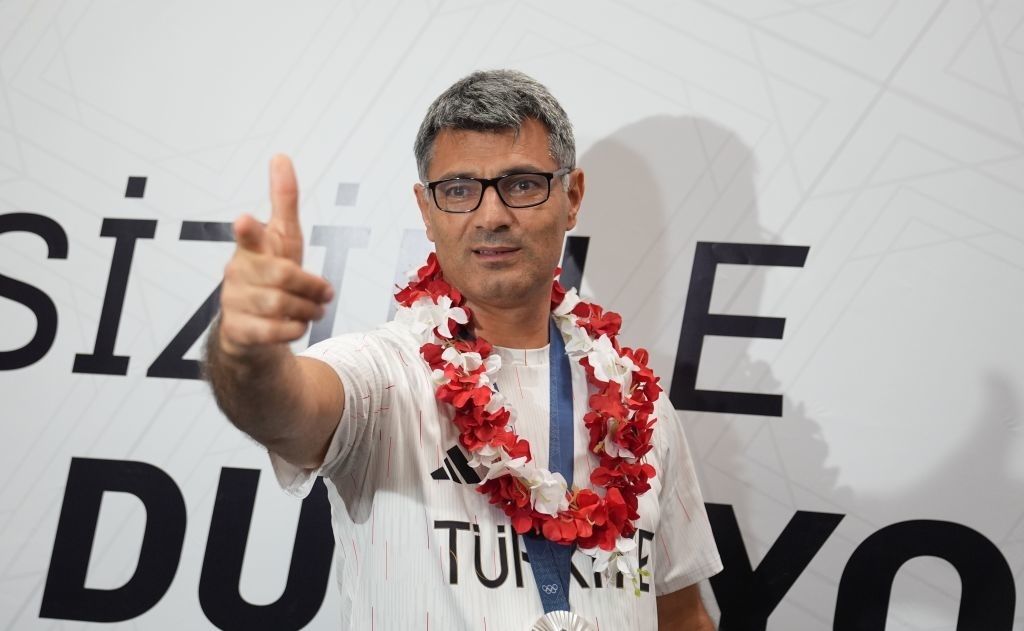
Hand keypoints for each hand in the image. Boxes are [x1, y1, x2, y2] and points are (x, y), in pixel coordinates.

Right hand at [218, 155, 333, 357]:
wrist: (250, 329)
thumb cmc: (271, 274)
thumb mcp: (283, 238)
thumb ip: (283, 201)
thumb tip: (281, 156)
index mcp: (251, 248)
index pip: (248, 236)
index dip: (248, 229)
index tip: (244, 219)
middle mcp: (238, 272)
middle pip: (283, 275)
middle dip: (311, 286)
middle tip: (325, 294)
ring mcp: (234, 302)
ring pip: (282, 305)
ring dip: (308, 309)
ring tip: (314, 310)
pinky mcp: (238, 331)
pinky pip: (275, 332)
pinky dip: (294, 329)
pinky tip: (296, 325)